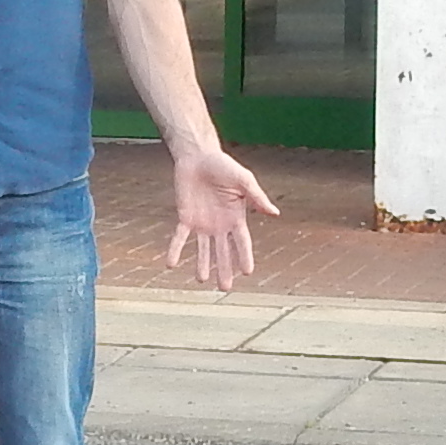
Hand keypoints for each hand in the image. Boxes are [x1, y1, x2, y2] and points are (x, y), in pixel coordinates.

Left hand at [163, 146, 279, 292]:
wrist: (198, 156)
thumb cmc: (223, 166)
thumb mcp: (244, 180)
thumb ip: (257, 197)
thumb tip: (274, 213)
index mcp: (236, 217)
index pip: (242, 242)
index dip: (245, 256)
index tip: (248, 273)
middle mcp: (220, 224)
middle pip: (223, 252)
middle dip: (224, 269)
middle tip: (225, 288)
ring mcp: (202, 223)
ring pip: (203, 249)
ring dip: (202, 264)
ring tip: (201, 280)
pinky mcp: (185, 218)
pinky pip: (180, 237)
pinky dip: (175, 250)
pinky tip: (171, 264)